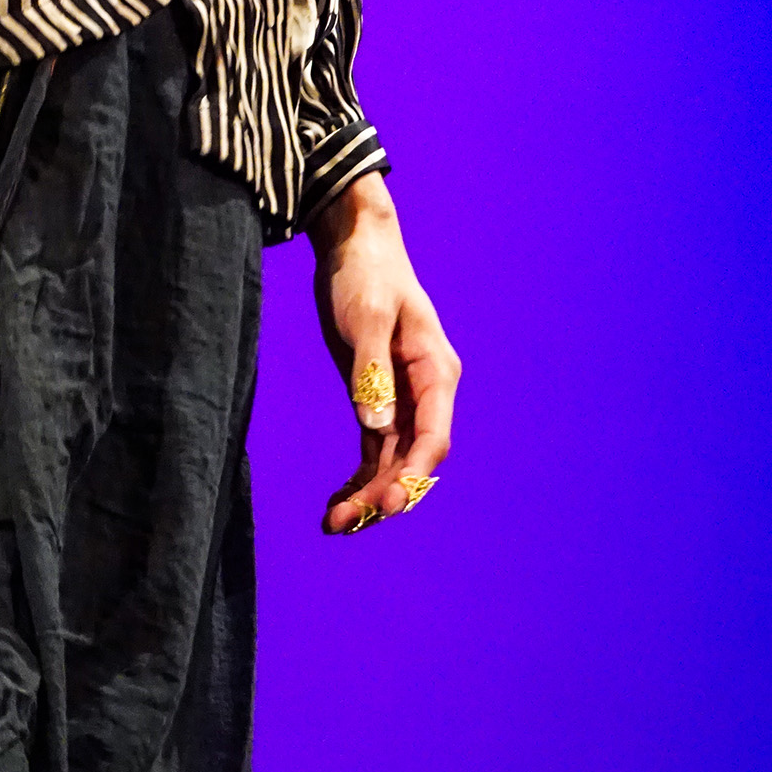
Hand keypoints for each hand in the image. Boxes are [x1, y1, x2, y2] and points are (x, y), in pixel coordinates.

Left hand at [308, 174, 459, 533]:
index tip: (385, 505)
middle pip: (413, 459)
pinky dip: (358, 478)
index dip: (411, 476)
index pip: (433, 437)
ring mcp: (403, 398)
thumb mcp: (367, 318)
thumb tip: (378, 428)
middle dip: (383, 494)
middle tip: (346, 523)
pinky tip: (336, 505)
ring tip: (334, 524)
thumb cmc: (366, 275)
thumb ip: (372, 373)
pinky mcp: (377, 398)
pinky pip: (374, 450)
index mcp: (436, 372)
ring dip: (368, 494)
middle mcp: (427, 392)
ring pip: (392, 461)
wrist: (354, 246)